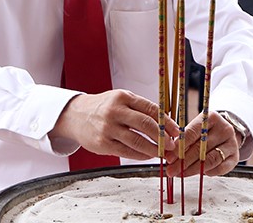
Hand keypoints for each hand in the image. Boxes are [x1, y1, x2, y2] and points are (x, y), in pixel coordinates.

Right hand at [51, 90, 177, 161]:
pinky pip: (126, 152)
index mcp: (123, 97)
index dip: (166, 122)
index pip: (150, 109)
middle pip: (145, 125)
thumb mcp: (121, 99)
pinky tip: (147, 155)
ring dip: (153, 149)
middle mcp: (115, 111)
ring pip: (137, 141)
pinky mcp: (103, 144)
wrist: (76, 115)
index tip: (176, 131)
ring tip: (163, 153)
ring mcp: (108, 128)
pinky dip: (140, 155)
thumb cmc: (104, 107)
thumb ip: (141, 108)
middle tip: (172, 145)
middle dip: (162, 137)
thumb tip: (166, 122)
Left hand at [164, 111, 240, 176]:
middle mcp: (224, 129)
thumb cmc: (205, 131)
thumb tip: (168, 156)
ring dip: (193, 169)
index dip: (179, 147)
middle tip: (171, 170)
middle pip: (201, 148)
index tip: (168, 158)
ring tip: (180, 174)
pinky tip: (198, 174)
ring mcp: (232, 144)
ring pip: (210, 160)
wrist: (226, 133)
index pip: (193, 133)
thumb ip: (183, 140)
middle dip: (183, 161)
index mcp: (211, 118)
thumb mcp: (195, 129)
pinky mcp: (235, 157)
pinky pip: (221, 168)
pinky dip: (208, 173)